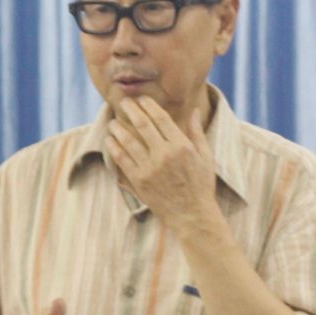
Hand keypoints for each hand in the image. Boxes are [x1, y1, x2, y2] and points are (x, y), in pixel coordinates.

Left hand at [106, 96, 222, 233]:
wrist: (192, 215)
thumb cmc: (201, 185)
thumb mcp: (205, 157)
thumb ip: (197, 132)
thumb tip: (194, 110)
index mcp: (181, 146)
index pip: (161, 118)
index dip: (149, 105)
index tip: (141, 99)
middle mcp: (164, 155)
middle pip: (142, 125)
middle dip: (131, 110)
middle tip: (124, 103)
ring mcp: (150, 168)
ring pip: (128, 141)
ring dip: (118, 128)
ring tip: (113, 121)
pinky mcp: (139, 181)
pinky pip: (122, 160)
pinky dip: (114, 148)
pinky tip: (110, 140)